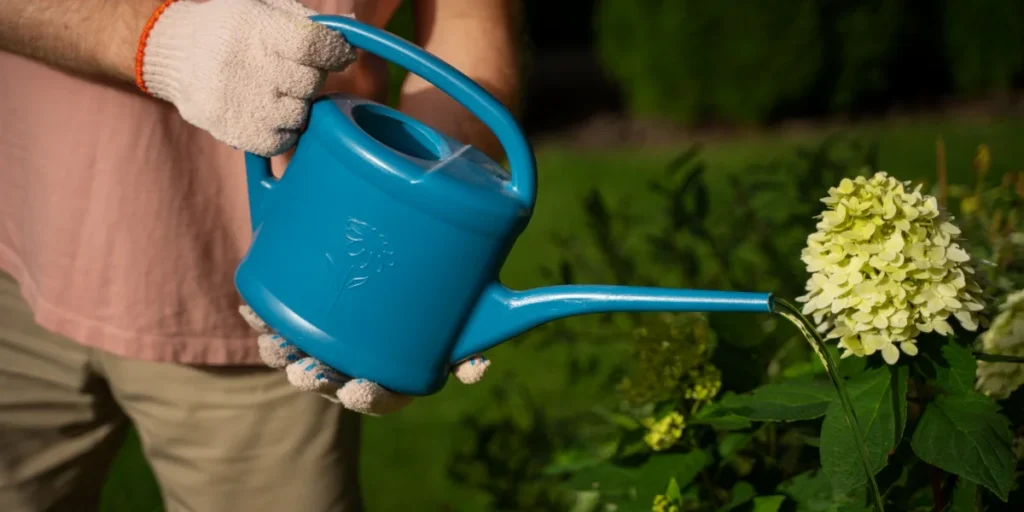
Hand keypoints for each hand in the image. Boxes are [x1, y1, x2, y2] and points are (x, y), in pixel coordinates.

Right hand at [139, 0, 355, 155]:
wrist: (177, 54)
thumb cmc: (233, 30)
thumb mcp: (263, 10)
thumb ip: (307, 22)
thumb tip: (352, 26)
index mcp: (255, 28)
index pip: (311, 45)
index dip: (334, 51)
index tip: (340, 54)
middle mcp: (246, 65)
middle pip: (310, 83)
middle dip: (311, 78)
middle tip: (293, 72)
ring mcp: (238, 101)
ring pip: (299, 115)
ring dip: (297, 105)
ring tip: (276, 92)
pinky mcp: (232, 130)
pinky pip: (281, 141)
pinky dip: (283, 131)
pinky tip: (269, 114)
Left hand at [238, 306, 491, 414]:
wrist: (399, 247)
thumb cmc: (441, 291)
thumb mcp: (465, 317)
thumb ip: (475, 340)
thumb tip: (478, 369)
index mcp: (395, 368)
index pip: (378, 397)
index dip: (367, 398)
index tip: (358, 389)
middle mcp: (357, 357)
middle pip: (331, 381)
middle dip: (316, 380)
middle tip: (307, 370)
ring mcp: (328, 335)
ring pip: (299, 355)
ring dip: (283, 354)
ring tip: (276, 344)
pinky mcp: (305, 307)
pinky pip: (277, 320)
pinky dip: (264, 317)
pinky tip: (254, 308)